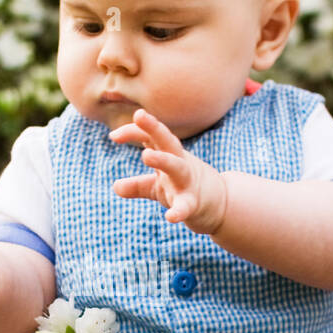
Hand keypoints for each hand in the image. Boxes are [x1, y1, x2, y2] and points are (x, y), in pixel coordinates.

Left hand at [108, 109, 227, 234]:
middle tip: (139, 115)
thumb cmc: (185, 189)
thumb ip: (137, 185)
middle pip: (167, 141)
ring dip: (162, 159)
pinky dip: (179, 211)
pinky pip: (186, 206)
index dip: (134, 131)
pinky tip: (170, 217)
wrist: (220, 205)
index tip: (113, 135)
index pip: (151, 137)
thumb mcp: (158, 186)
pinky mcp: (194, 204)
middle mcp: (179, 164)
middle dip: (154, 127)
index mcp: (169, 155)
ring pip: (176, 167)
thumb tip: (116, 186)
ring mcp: (187, 182)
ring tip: (146, 155)